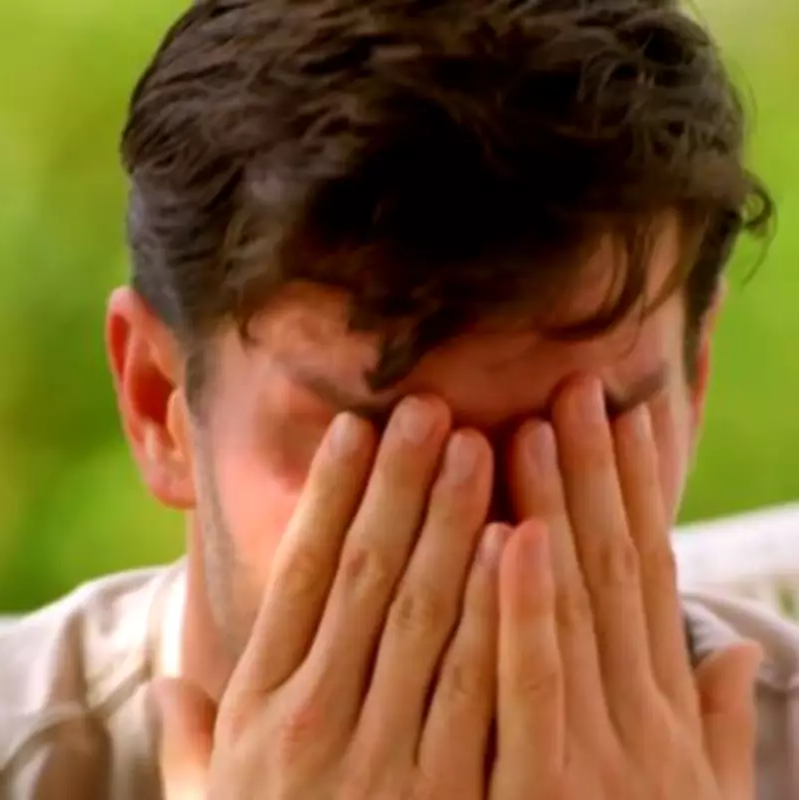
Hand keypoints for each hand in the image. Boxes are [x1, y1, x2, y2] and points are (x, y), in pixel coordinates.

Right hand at [154, 396, 506, 799]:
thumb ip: (188, 742)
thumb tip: (160, 688)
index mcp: (260, 707)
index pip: (298, 572)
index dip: (328, 492)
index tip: (353, 426)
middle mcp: (316, 719)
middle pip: (365, 572)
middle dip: (398, 481)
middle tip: (428, 407)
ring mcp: (384, 759)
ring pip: (423, 612)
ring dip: (450, 519)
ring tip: (474, 445)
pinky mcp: (452, 799)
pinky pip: (477, 685)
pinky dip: (495, 606)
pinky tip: (517, 538)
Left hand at [497, 377, 761, 799]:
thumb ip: (713, 733)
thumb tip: (732, 660)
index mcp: (658, 713)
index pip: (642, 577)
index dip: (635, 494)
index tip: (624, 420)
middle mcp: (634, 721)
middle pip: (606, 572)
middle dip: (593, 476)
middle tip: (578, 388)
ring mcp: (595, 757)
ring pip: (568, 612)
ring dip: (554, 514)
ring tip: (536, 428)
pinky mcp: (547, 797)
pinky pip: (529, 690)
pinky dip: (525, 612)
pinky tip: (513, 536)